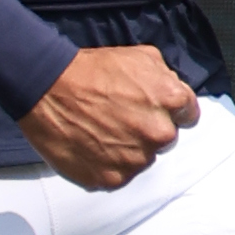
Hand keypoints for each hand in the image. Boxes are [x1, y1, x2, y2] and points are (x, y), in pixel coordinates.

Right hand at [20, 44, 198, 187]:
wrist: (46, 89)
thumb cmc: (90, 70)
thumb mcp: (139, 56)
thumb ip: (166, 76)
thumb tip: (173, 92)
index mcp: (171, 100)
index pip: (188, 115)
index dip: (169, 110)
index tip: (151, 108)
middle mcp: (159, 133)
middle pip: (165, 139)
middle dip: (148, 129)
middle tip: (120, 117)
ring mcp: (136, 159)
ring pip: (142, 159)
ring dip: (128, 149)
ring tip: (102, 130)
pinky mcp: (112, 179)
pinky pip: (119, 175)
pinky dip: (108, 164)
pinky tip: (92, 145)